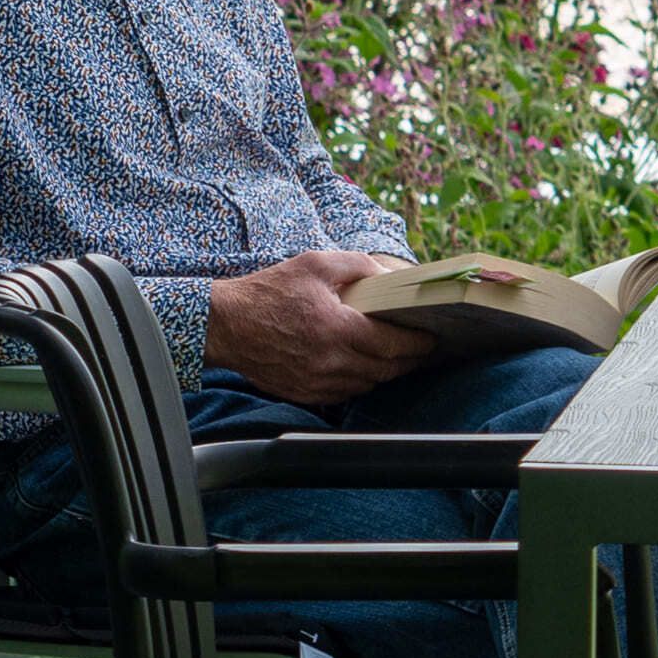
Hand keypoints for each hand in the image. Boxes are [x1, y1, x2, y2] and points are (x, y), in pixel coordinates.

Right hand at [207, 250, 433, 408]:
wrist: (226, 324)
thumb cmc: (269, 292)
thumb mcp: (315, 264)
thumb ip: (357, 266)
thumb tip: (387, 276)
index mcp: (338, 328)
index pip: (394, 345)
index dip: (418, 343)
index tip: (431, 338)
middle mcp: (331, 362)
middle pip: (386, 369)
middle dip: (408, 360)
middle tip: (420, 349)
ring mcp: (318, 382)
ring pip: (367, 384)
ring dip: (384, 372)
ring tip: (393, 357)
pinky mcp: (305, 393)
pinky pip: (344, 394)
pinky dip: (358, 381)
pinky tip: (360, 366)